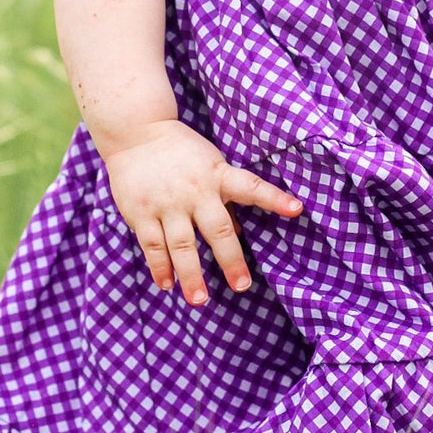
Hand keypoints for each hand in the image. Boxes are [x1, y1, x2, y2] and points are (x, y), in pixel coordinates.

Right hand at [102, 120, 303, 303]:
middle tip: (241, 285)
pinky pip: (152, 245)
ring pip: (181, 244)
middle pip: (217, 229)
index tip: (296, 209)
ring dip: (190, 274)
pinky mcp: (142, 212)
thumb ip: (224, 199)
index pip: (251, 187)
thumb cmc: (181, 152)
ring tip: (199, 300)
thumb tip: (238, 232)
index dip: (275, 199)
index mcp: (218, 176)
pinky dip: (159, 267)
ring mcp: (167, 203)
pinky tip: (167, 284)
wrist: (136, 133)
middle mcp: (195, 191)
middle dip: (230, 259)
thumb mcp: (211, 165)